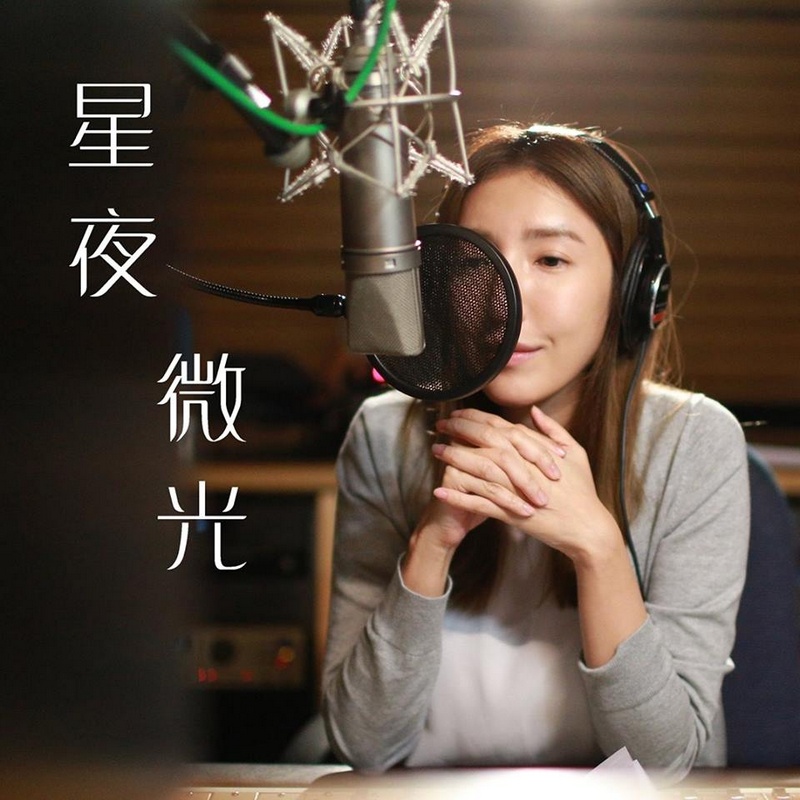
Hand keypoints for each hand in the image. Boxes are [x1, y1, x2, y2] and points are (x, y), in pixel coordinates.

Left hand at [431, 405, 618, 562]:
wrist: (588, 528)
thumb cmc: (583, 491)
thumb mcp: (575, 453)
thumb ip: (552, 431)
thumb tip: (534, 411)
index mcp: (536, 449)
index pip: (499, 426)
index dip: (475, 418)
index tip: (457, 413)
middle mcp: (523, 465)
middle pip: (484, 440)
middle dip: (459, 430)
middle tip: (439, 425)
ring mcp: (516, 489)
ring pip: (478, 468)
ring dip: (454, 458)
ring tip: (435, 451)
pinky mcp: (512, 513)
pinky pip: (479, 503)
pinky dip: (458, 496)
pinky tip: (440, 490)